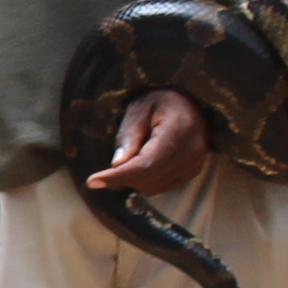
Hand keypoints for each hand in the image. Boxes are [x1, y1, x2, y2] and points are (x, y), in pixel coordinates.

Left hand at [88, 86, 210, 199]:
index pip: (147, 164)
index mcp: (180, 131)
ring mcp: (194, 165)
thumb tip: (116, 165)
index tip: (92, 181)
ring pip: (154, 186)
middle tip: (113, 158)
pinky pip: (162, 186)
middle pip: (149, 179)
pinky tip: (141, 160)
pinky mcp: (191, 172)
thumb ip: (128, 136)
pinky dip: (145, 179)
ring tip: (132, 153)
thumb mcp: (139, 108)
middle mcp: (192, 153)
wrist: (190, 102)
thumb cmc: (160, 101)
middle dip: (123, 175)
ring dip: (134, 178)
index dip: (119, 176)